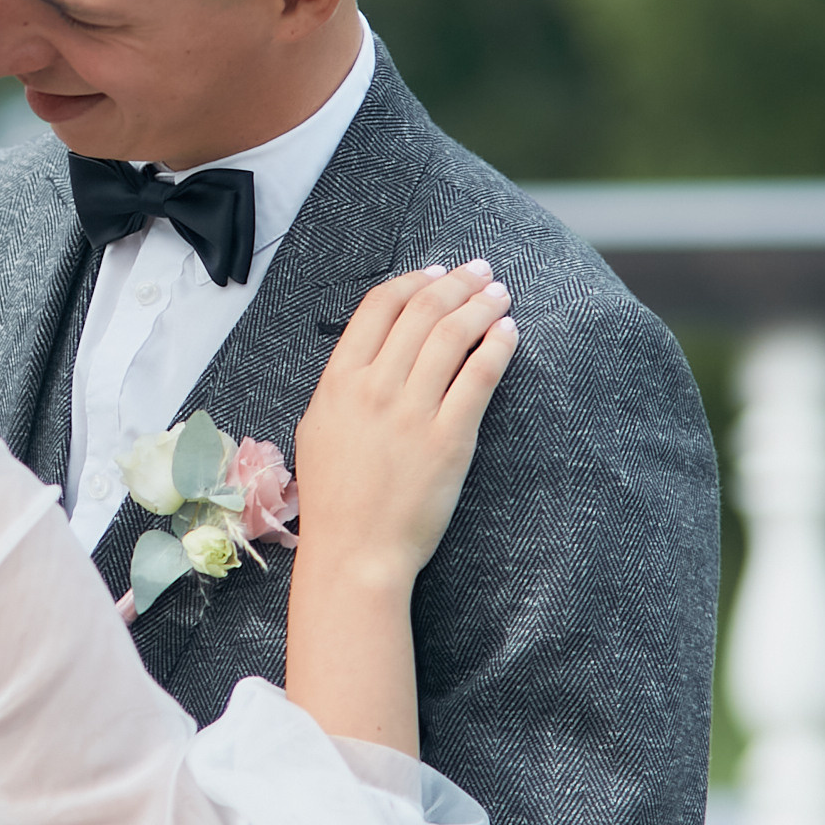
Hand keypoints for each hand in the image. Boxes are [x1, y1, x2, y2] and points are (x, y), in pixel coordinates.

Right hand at [294, 260, 517, 589]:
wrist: (356, 552)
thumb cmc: (335, 499)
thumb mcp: (316, 429)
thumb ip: (341, 388)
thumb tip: (369, 356)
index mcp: (338, 382)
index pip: (378, 308)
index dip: (412, 282)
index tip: (436, 274)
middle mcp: (374, 388)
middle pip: (422, 312)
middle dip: (456, 283)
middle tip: (480, 272)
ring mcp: (413, 412)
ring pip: (452, 336)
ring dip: (481, 306)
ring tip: (499, 295)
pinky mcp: (450, 438)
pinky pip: (480, 377)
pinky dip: (497, 346)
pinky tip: (508, 333)